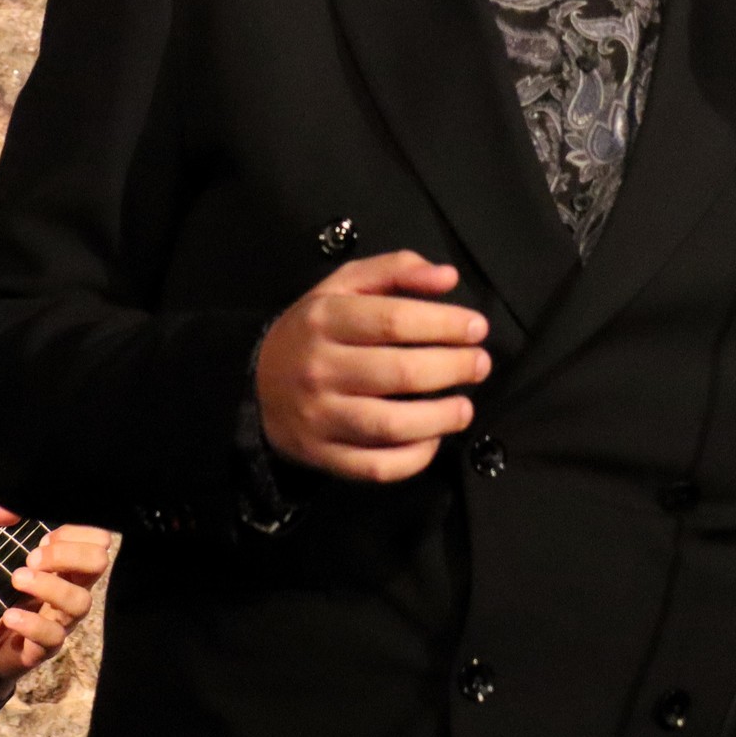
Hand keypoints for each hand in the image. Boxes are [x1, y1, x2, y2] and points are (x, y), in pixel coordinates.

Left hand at [0, 510, 111, 703]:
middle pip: (98, 562)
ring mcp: (61, 620)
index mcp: (66, 560)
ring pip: (81, 601)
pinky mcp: (42, 648)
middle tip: (31, 558)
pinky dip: (31, 623)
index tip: (43, 535)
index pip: (97, 537)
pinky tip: (8, 615)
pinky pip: (53, 637)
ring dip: (49, 586)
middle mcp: (71, 587)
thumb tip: (0, 506)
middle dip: (66, 553)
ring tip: (16, 579)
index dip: (75, 529)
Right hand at [256, 249, 488, 482]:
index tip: (478, 328)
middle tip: (480, 364)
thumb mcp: (344, 285)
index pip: (394, 320)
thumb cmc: (313, 330)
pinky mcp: (323, 456)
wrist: (255, 385)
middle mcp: (319, 368)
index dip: (445, 324)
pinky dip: (414, 458)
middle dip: (453, 368)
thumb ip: (396, 270)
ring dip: (440, 418)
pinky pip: (376, 466)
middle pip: (399, 373)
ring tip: (465, 407)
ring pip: (390, 425)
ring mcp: (319, 417)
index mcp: (324, 318)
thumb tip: (448, 278)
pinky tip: (433, 439)